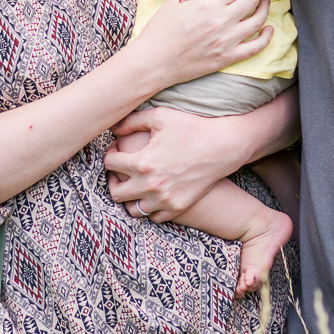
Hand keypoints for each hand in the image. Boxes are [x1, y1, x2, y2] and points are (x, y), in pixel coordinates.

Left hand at [105, 108, 244, 220]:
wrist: (223, 146)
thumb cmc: (192, 127)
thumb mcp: (160, 116)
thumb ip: (132, 121)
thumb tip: (113, 128)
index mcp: (142, 162)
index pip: (110, 164)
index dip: (110, 153)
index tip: (117, 149)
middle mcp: (150, 185)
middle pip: (115, 192)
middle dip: (113, 179)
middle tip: (120, 170)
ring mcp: (164, 199)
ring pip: (133, 209)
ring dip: (130, 197)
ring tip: (135, 184)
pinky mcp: (177, 207)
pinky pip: (153, 217)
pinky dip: (150, 207)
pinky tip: (153, 193)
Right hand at [130, 0, 270, 88]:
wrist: (154, 61)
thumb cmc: (160, 30)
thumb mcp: (174, 2)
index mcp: (208, 3)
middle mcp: (221, 20)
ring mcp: (227, 40)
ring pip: (258, 20)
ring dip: (265, 8)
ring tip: (265, 2)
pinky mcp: (227, 57)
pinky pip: (255, 47)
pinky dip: (266, 37)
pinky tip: (269, 30)